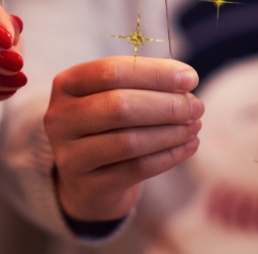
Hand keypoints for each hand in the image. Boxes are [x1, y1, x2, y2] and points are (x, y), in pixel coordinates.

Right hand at [45, 57, 203, 221]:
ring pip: (129, 141)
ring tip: (194, 126)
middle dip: (166, 105)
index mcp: (67, 84)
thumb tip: (186, 80)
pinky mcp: (89, 186)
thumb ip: (143, 83)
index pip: (111, 71)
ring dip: (170, 132)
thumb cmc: (107, 124)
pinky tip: (189, 146)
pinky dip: (169, 156)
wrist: (87, 180)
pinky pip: (136, 169)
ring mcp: (70, 156)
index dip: (154, 73)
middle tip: (196, 106)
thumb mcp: (112, 95)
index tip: (190, 78)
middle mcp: (60, 118)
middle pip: (119, 106)